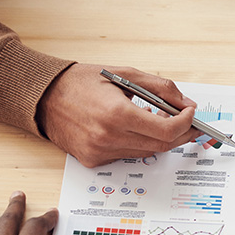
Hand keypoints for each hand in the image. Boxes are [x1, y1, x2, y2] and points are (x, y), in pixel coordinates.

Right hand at [37, 63, 201, 167]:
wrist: (44, 96)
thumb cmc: (82, 82)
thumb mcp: (125, 74)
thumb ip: (161, 88)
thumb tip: (186, 104)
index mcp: (117, 114)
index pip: (166, 130)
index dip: (186, 123)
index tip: (191, 113)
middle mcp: (108, 137)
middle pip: (161, 145)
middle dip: (181, 134)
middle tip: (188, 122)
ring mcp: (100, 152)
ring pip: (146, 152)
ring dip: (160, 138)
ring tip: (161, 120)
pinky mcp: (93, 161)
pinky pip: (127, 156)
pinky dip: (138, 143)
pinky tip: (135, 128)